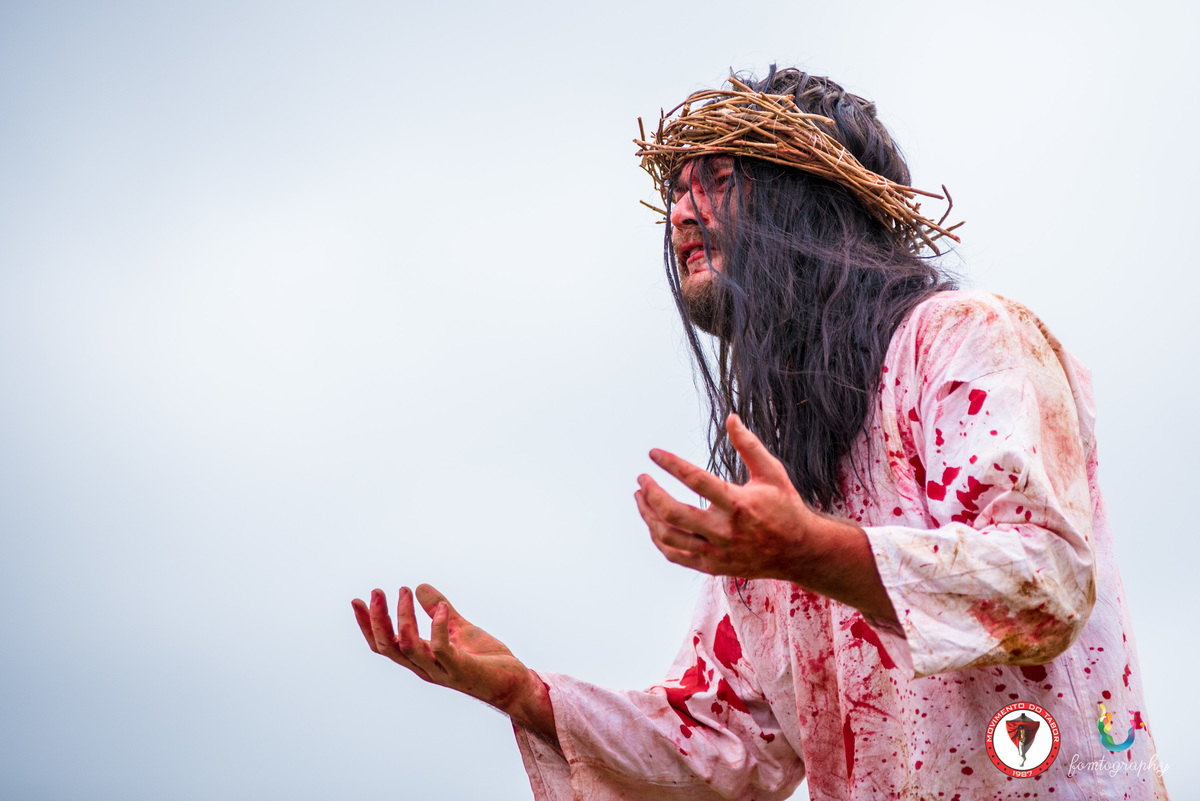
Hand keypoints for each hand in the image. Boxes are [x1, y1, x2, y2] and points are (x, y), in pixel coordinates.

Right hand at [351, 584, 556, 740]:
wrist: (514, 684)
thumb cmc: (485, 660)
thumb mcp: (459, 628)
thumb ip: (439, 611)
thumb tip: (421, 587)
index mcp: (420, 659)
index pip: (385, 645)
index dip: (368, 625)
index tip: (357, 601)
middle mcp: (425, 668)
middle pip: (389, 647)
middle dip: (377, 620)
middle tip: (377, 591)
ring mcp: (441, 671)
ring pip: (409, 647)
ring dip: (404, 618)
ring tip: (405, 591)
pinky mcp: (461, 670)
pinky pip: (441, 649)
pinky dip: (438, 626)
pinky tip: (441, 607)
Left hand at [635, 414, 898, 623]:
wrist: (800, 552)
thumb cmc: (785, 507)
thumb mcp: (772, 473)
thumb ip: (749, 445)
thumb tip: (732, 418)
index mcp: (738, 504)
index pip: (695, 479)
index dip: (670, 464)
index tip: (652, 453)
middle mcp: (724, 530)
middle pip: (673, 513)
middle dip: (651, 493)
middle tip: (641, 478)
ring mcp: (717, 552)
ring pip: (668, 537)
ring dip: (648, 516)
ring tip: (640, 497)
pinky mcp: (713, 566)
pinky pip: (675, 556)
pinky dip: (659, 539)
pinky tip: (653, 523)